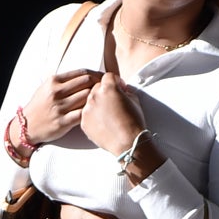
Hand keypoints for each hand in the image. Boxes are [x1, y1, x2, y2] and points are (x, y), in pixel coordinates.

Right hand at [20, 69, 99, 146]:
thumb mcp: (46, 88)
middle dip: (99, 84)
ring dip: (96, 98)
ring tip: (101, 101)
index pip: (81, 72)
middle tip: (106, 89)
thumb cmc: (39, 106)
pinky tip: (94, 112)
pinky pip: (83, 113)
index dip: (96, 74)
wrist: (26, 126)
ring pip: (87, 97)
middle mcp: (56, 92)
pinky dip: (90, 111)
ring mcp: (59, 107)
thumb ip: (63, 81)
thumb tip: (86, 76)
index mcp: (53, 81)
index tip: (103, 78)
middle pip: (87, 82)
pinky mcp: (63, 122)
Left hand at [80, 19, 147, 157]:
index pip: (108, 76)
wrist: (127, 142)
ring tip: (108, 114)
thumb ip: (125, 91)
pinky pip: (86, 114)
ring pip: (90, 101)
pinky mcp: (83, 121)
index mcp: (108, 88)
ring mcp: (87, 109)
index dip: (115, 81)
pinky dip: (93, 116)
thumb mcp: (134, 100)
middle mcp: (94, 97)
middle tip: (113, 100)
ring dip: (97, 103)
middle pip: (96, 87)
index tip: (119, 87)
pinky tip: (103, 122)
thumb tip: (121, 90)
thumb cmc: (134, 122)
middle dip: (105, 91)